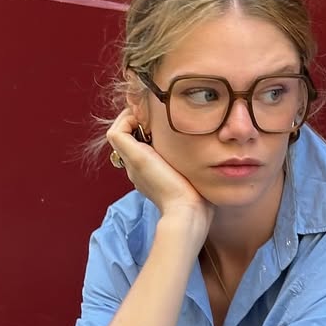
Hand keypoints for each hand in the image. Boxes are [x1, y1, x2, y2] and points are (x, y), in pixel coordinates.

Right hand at [107, 109, 211, 238]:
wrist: (187, 210)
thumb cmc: (196, 198)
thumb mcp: (194, 175)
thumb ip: (193, 163)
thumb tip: (209, 151)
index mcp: (149, 172)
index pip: (140, 144)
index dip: (148, 129)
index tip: (166, 123)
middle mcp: (136, 166)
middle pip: (128, 136)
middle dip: (141, 120)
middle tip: (159, 115)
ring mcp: (132, 162)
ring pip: (119, 132)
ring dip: (133, 118)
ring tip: (153, 116)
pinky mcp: (133, 157)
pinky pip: (116, 132)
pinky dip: (128, 120)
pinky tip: (150, 121)